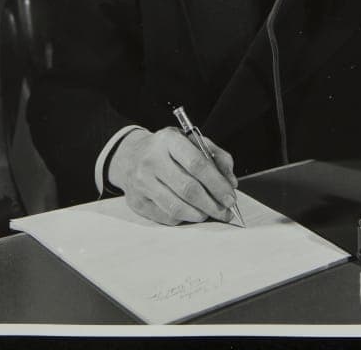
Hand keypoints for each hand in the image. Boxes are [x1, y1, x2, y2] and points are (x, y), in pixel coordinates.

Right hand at [106, 127, 238, 224]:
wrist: (130, 155)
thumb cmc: (167, 149)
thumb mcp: (191, 140)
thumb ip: (215, 156)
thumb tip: (230, 182)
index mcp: (168, 141)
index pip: (197, 164)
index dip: (217, 184)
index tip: (230, 197)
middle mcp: (151, 160)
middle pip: (188, 189)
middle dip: (212, 205)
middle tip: (226, 212)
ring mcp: (141, 182)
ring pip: (177, 207)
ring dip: (200, 215)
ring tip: (210, 213)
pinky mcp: (137, 202)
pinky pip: (166, 217)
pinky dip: (184, 218)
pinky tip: (190, 212)